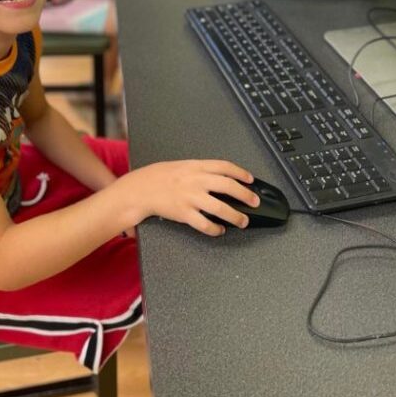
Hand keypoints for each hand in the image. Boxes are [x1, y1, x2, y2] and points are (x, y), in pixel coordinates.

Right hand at [117, 160, 258, 235]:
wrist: (140, 189)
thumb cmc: (159, 177)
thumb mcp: (181, 166)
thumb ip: (200, 170)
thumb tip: (220, 177)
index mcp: (196, 166)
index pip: (225, 166)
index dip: (241, 172)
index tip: (250, 179)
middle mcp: (196, 181)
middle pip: (228, 186)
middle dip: (246, 195)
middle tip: (254, 201)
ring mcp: (191, 198)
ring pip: (220, 208)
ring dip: (235, 216)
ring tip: (243, 221)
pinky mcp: (184, 213)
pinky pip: (205, 224)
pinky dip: (215, 229)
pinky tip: (220, 230)